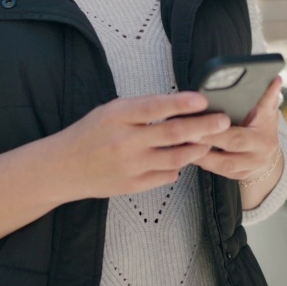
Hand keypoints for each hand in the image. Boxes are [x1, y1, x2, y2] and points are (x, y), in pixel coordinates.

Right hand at [53, 92, 229, 199]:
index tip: (203, 100)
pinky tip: (182, 159)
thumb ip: (141, 108)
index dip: (181, 103)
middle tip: (222, 121)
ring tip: (208, 141)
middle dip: (202, 127)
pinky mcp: (132, 186)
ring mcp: (130, 166)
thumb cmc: (90, 133)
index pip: (155, 107)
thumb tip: (177, 104)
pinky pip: (166, 176)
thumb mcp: (110, 111)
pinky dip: (177, 167)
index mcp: (117, 116)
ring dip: (195, 149)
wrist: (64, 167)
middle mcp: (124, 141)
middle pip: (172, 134)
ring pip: (174, 158)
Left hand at [192, 76, 283, 181]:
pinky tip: (188, 153)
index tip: (215, 116)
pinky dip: (203, 162)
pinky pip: (218, 172)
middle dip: (210, 136)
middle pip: (234, 143)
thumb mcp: (268, 111)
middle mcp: (259, 153)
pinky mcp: (237, 177)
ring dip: (202, 153)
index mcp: (265, 134)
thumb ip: (268, 97)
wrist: (268, 156)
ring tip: (184, 141)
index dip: (232, 121)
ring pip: (224, 164)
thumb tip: (276, 79)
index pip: (252, 122)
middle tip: (189, 127)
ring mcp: (248, 167)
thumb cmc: (263, 127)